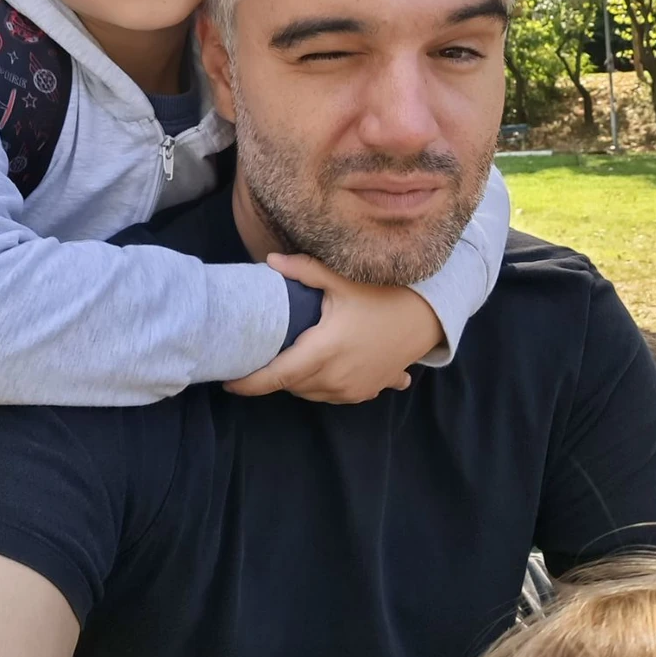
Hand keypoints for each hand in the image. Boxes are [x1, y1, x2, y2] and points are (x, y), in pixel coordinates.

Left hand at [224, 253, 444, 402]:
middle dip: (273, 374)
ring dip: (298, 379)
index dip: (248, 383)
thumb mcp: (343, 281)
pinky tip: (327, 366)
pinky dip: (322, 383)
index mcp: (323, 352)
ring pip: (310, 392)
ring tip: (295, 355)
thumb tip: (270, 261)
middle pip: (290, 385)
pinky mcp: (366, 392)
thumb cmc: (384, 296)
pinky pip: (333, 395)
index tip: (227, 382)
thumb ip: (305, 272)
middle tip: (263, 353)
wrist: (428, 319)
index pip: (275, 375)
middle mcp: (335, 378)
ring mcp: (352, 390)